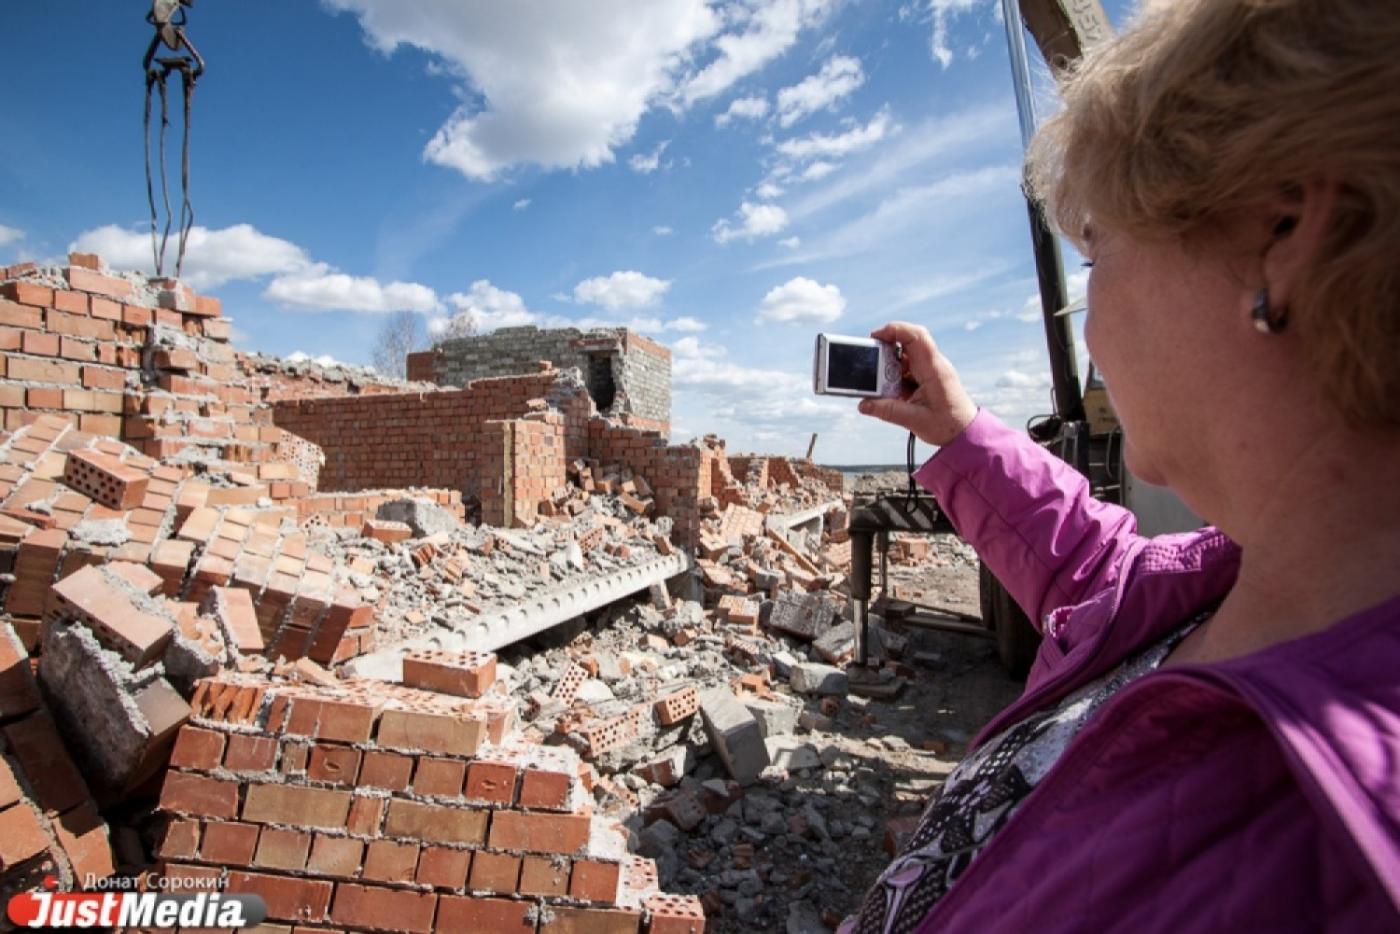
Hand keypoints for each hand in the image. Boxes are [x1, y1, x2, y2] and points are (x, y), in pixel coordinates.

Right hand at [857, 322, 977, 445]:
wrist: (965, 432)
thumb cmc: (948, 425)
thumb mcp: (914, 420)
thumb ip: (887, 411)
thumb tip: (864, 404)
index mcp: (934, 370)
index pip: (916, 336)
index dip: (894, 330)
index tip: (875, 337)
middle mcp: (934, 365)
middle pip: (908, 343)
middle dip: (886, 352)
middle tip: (872, 367)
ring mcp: (931, 370)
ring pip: (906, 357)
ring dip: (890, 368)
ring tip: (884, 388)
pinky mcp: (928, 377)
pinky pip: (908, 369)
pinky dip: (896, 377)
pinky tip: (894, 394)